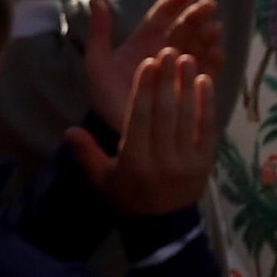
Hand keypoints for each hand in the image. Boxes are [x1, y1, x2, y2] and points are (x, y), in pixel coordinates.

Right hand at [67, 33, 215, 221]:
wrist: (162, 226)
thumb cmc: (128, 197)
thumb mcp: (102, 180)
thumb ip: (87, 154)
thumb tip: (69, 130)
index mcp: (134, 162)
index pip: (139, 119)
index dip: (144, 90)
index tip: (148, 63)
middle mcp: (161, 160)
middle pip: (165, 114)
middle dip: (167, 80)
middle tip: (168, 50)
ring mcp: (187, 160)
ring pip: (187, 116)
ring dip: (188, 85)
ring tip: (187, 57)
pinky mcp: (206, 161)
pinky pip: (207, 128)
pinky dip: (207, 103)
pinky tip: (206, 79)